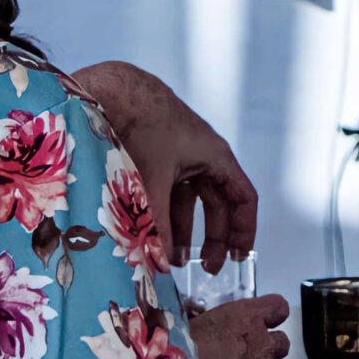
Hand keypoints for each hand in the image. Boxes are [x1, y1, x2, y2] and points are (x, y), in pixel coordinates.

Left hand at [69, 61, 257, 273]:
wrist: (115, 92)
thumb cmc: (145, 122)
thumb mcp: (153, 180)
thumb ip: (156, 224)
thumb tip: (157, 260)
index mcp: (215, 158)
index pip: (242, 198)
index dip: (244, 229)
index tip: (240, 256)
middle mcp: (202, 159)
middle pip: (218, 205)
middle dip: (213, 238)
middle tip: (207, 266)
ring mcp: (179, 159)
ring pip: (189, 202)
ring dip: (184, 230)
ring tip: (174, 259)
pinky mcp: (157, 159)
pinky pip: (168, 193)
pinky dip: (163, 215)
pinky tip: (151, 235)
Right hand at [190, 294, 291, 358]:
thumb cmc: (184, 355)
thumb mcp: (186, 325)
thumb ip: (197, 316)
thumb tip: (192, 307)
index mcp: (248, 319)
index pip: (277, 307)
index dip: (271, 313)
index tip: (262, 320)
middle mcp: (265, 345)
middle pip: (281, 342)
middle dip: (268, 348)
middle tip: (247, 355)